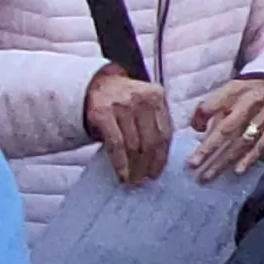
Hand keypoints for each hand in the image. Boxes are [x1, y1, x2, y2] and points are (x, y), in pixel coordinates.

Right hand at [80, 67, 172, 185]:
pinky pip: (115, 144)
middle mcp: (141, 98)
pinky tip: (122, 174)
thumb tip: (160, 159)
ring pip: (133, 144)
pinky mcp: (102, 113)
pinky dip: (120, 163)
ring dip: (134, 167)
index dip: (162, 157)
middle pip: (151, 141)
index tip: (157, 172)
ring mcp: (122, 105)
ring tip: (133, 180)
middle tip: (144, 180)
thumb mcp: (146, 103)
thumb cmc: (126, 100)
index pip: (165, 133)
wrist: (98, 84)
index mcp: (157, 96)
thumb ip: (155, 123)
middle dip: (148, 165)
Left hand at [185, 74, 263, 180]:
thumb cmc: (250, 90)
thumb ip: (212, 105)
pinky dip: (250, 158)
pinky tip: (238, 171)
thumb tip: (196, 127)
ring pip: (242, 142)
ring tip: (208, 176)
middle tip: (193, 168)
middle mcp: (250, 106)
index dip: (203, 130)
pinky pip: (262, 145)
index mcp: (236, 93)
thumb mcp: (230, 88)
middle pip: (227, 131)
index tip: (190, 148)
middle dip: (209, 151)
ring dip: (225, 160)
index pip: (215, 111)